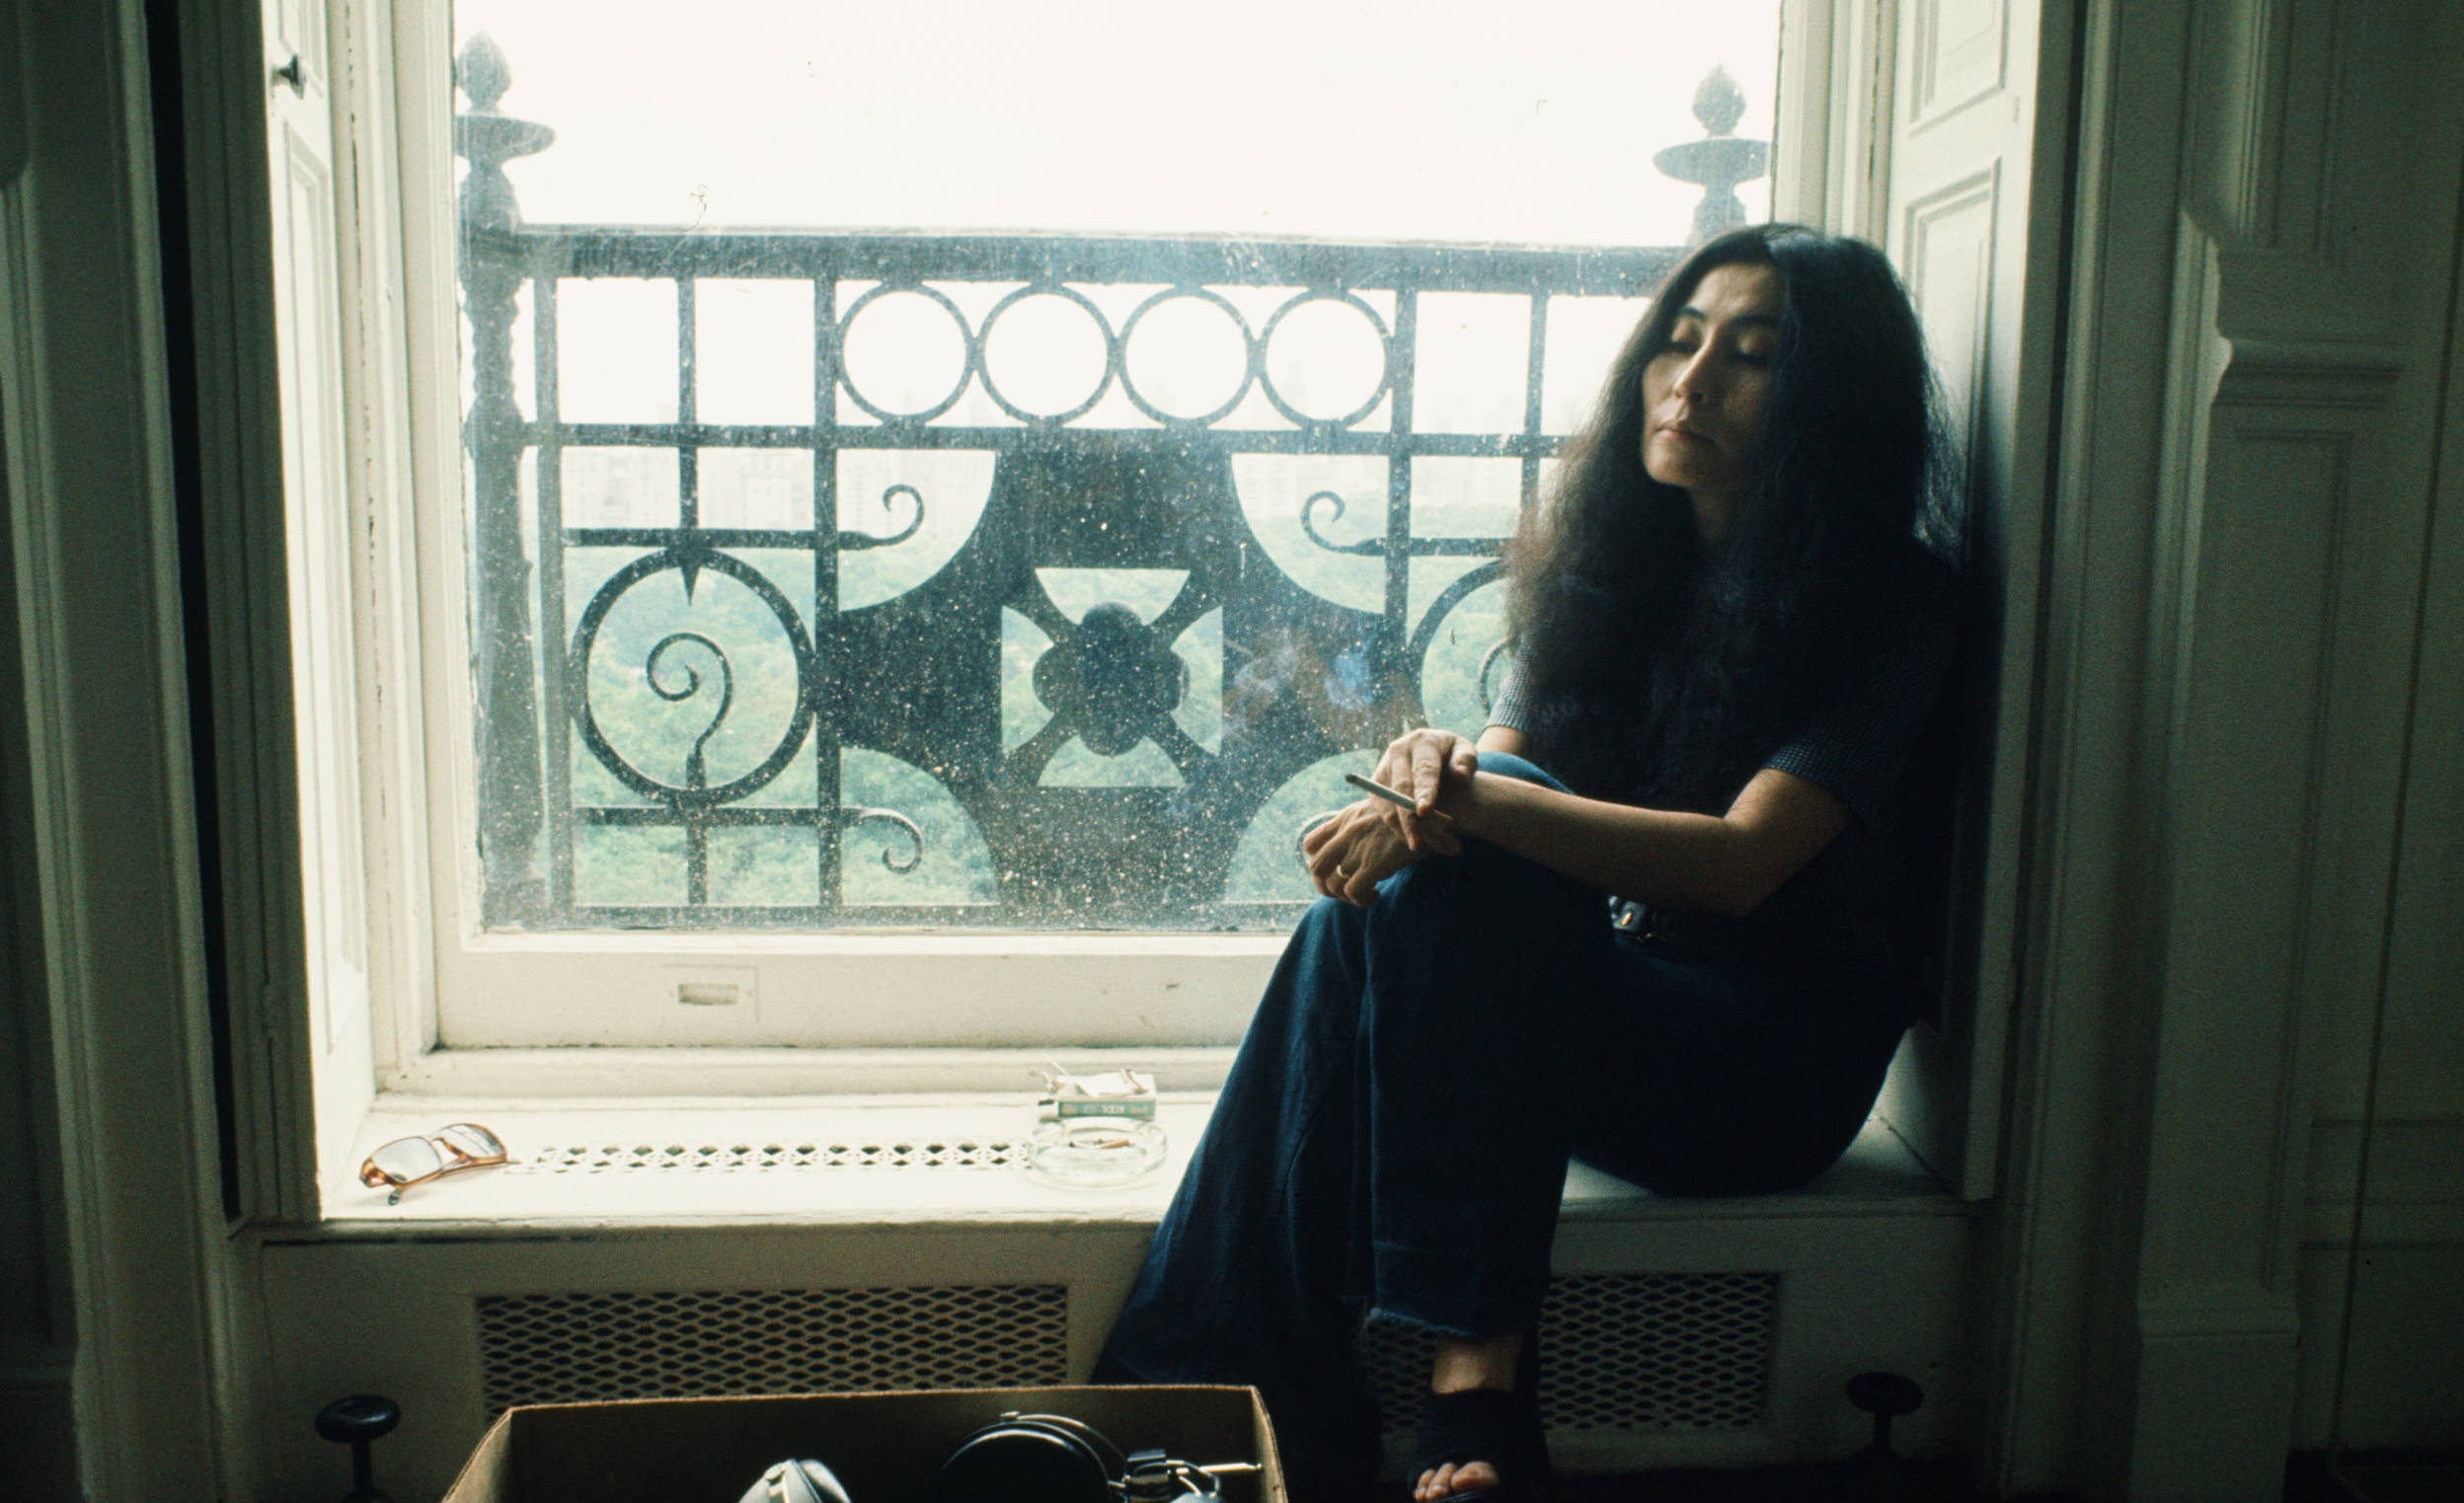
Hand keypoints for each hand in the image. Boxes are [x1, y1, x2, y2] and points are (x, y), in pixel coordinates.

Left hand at [1301, 799, 1418, 906]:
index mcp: (1345, 818)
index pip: (1310, 844)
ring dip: (1346, 897)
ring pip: (1332, 884)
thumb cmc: (1412, 815)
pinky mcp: (1374, 862)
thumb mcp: (1380, 809)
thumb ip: (1363, 825)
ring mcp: (1359, 847)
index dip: (1318, 862)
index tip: (1336, 870)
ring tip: (1366, 894)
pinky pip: (1353, 891)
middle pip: (1316, 868)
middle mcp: (1347, 832)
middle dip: (1327, 887)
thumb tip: (1360, 846)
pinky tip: (1376, 894)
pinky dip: (1361, 900)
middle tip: (1346, 892)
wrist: (1431, 813)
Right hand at [1373, 727, 1479, 853]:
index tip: (1425, 812)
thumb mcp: (1464, 751)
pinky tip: (1421, 843)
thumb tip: (1460, 776)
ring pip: (1389, 806)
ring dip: (1406, 831)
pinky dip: (1399, 831)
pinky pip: (1383, 813)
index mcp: (1422, 742)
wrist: (1431, 751)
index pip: (1424, 770)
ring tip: (1430, 850)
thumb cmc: (1452, 755)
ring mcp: (1383, 768)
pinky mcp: (1375, 786)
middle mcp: (1398, 752)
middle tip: (1420, 845)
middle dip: (1410, 820)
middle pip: (1401, 790)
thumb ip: (1465, 761)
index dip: (1424, 791)